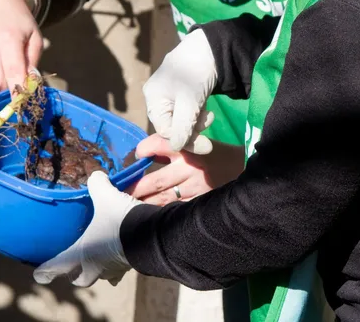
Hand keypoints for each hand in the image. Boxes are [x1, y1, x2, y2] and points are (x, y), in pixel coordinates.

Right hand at [0, 0, 42, 102]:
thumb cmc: (20, 24)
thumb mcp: (34, 39)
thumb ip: (33, 62)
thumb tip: (28, 87)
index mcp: (8, 39)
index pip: (12, 72)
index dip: (17, 91)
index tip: (21, 104)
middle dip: (5, 89)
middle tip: (12, 83)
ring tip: (0, 79)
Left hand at [33, 172, 141, 286]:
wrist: (149, 235)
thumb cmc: (118, 220)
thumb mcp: (106, 197)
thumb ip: (97, 185)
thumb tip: (96, 176)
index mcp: (81, 253)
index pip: (57, 266)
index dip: (46, 271)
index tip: (39, 275)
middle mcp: (94, 266)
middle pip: (80, 279)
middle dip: (74, 274)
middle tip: (72, 269)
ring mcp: (112, 269)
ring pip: (101, 276)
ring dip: (98, 270)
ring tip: (98, 262)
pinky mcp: (128, 267)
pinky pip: (119, 271)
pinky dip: (118, 266)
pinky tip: (120, 259)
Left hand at [130, 134, 244, 204]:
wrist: (241, 167)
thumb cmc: (210, 153)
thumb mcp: (190, 143)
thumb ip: (166, 148)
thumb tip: (139, 156)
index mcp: (186, 148)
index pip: (158, 146)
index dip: (143, 151)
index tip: (134, 158)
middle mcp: (190, 168)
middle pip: (155, 181)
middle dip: (135, 189)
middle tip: (119, 194)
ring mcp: (196, 187)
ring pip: (163, 199)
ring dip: (144, 204)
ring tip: (128, 208)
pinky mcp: (201, 201)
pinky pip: (176, 210)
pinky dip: (161, 213)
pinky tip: (150, 217)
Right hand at [143, 29, 217, 153]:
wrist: (212, 47)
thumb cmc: (196, 71)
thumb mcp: (190, 102)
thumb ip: (182, 127)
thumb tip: (176, 147)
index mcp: (153, 99)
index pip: (164, 131)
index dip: (184, 140)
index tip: (206, 145)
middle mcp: (156, 98)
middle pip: (172, 126)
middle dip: (192, 128)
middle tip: (209, 120)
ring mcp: (167, 95)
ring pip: (181, 121)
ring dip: (197, 121)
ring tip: (208, 112)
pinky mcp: (180, 93)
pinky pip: (185, 112)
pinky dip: (196, 113)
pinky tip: (205, 106)